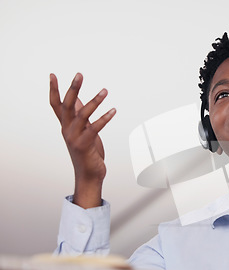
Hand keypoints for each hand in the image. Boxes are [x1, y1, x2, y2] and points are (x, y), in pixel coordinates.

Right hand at [49, 73, 115, 207]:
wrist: (89, 174)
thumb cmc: (87, 152)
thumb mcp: (83, 131)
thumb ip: (79, 115)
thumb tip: (78, 99)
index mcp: (65, 126)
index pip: (56, 105)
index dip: (54, 90)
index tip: (53, 75)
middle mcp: (67, 130)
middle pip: (67, 105)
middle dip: (73, 89)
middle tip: (79, 75)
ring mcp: (74, 137)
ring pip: (82, 115)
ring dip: (94, 101)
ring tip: (105, 91)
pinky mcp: (84, 144)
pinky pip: (94, 128)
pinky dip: (104, 118)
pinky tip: (113, 110)